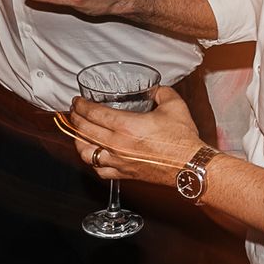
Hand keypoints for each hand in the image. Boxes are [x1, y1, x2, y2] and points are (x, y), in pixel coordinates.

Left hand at [65, 85, 204, 186]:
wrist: (190, 166)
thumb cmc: (182, 139)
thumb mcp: (174, 105)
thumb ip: (161, 92)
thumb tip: (154, 89)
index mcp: (127, 125)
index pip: (93, 113)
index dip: (81, 105)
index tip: (78, 101)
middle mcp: (117, 144)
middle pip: (85, 130)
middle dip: (76, 118)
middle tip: (74, 111)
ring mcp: (118, 161)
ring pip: (85, 152)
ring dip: (78, 140)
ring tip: (78, 132)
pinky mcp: (123, 174)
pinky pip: (98, 169)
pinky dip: (92, 161)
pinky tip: (94, 155)